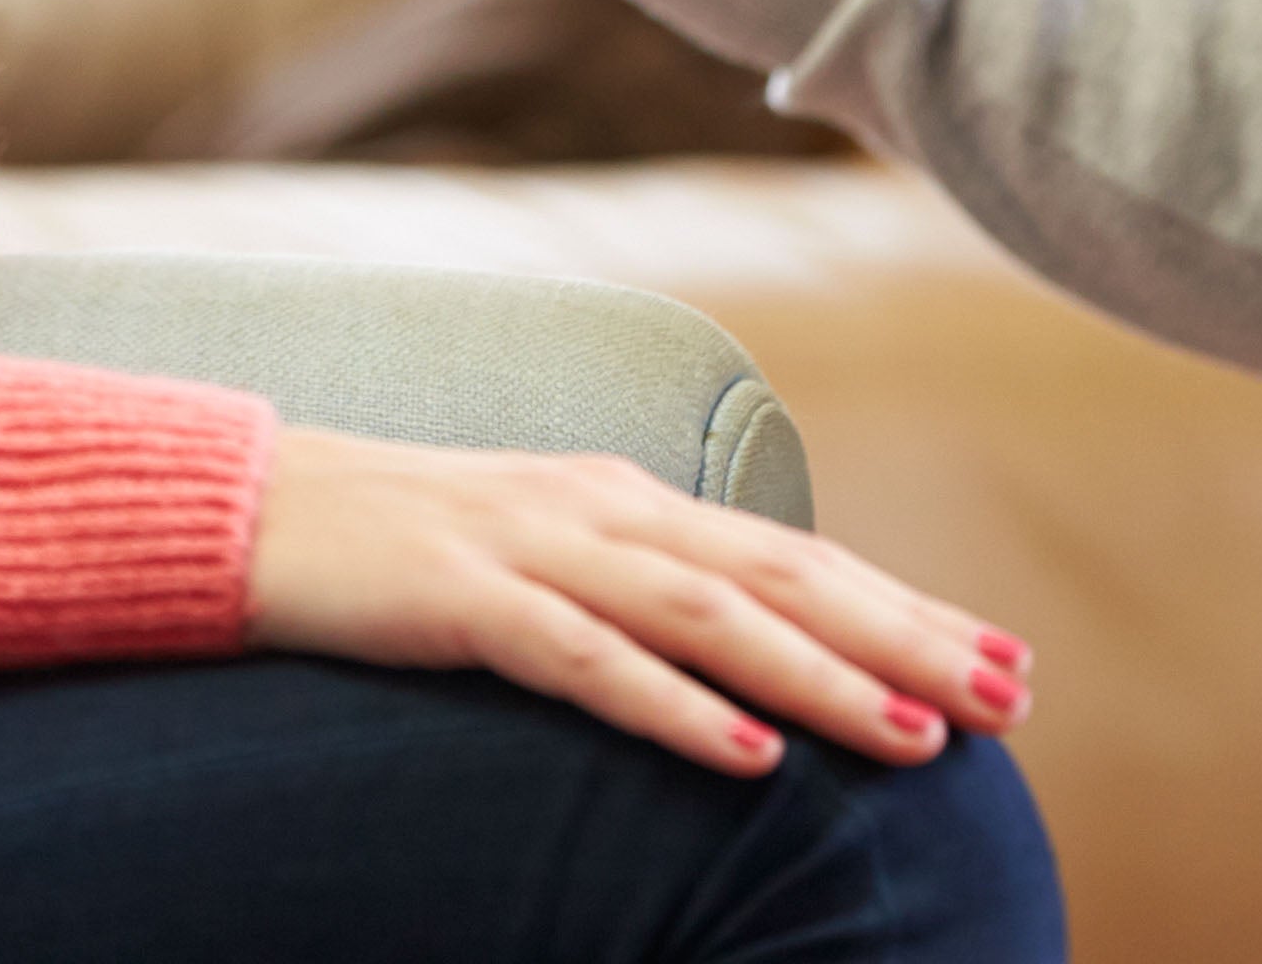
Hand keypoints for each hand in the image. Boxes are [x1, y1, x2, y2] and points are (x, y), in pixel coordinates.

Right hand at [247, 425, 1031, 777]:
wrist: (251, 510)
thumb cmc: (400, 553)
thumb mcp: (543, 562)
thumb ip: (639, 596)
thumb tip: (748, 664)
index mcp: (630, 502)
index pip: (799, 559)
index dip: (909, 609)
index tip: (1008, 661)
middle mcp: (603, 510)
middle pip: (785, 578)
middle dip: (908, 639)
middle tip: (1010, 697)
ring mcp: (537, 548)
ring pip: (710, 617)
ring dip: (823, 679)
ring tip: (917, 736)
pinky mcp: (465, 598)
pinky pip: (588, 660)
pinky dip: (675, 709)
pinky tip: (748, 758)